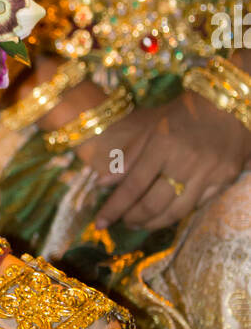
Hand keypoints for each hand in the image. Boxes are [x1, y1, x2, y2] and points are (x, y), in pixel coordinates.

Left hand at [94, 90, 250, 229]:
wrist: (230, 104)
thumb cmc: (185, 113)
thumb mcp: (151, 127)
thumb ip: (128, 157)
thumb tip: (102, 183)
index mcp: (162, 145)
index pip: (132, 186)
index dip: (114, 208)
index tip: (99, 223)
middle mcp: (186, 162)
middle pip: (153, 204)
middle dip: (133, 218)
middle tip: (123, 222)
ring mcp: (208, 173)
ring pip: (175, 212)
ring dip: (153, 223)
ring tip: (140, 223)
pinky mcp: (225, 179)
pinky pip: (196, 206)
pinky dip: (177, 213)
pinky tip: (165, 214)